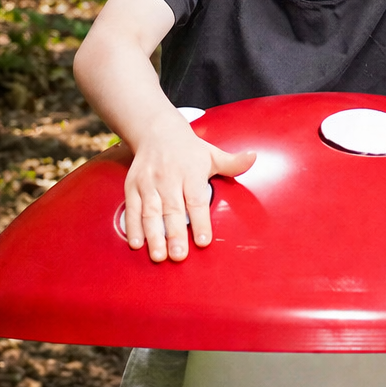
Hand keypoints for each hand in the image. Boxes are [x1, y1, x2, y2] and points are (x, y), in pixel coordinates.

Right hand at [123, 110, 255, 261]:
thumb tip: (253, 158)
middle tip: (179, 256)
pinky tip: (136, 243)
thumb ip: (233, 163)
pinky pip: (132, 208)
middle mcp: (168, 178)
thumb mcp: (212, 154)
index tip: (203, 241)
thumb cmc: (189, 149)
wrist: (156, 131)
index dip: (200, 221)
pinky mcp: (132, 186)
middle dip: (174, 234)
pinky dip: (132, 226)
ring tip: (158, 256)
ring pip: (150, 212)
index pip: (196, 200)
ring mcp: (148, 183)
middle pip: (172, 210)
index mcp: (190, 172)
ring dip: (153, 235)